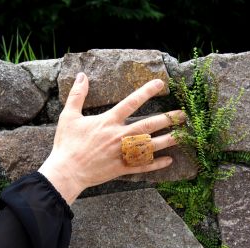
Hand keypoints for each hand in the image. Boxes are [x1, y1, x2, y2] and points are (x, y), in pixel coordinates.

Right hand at [38, 72, 184, 204]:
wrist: (66, 171)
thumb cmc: (67, 144)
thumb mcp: (68, 116)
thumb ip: (77, 95)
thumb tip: (82, 75)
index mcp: (108, 122)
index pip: (131, 102)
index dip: (146, 91)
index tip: (161, 84)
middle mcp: (118, 136)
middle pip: (148, 125)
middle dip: (167, 119)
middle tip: (183, 115)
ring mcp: (121, 153)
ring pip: (150, 146)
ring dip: (168, 140)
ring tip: (183, 135)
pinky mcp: (121, 168)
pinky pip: (142, 166)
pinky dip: (156, 164)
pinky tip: (168, 160)